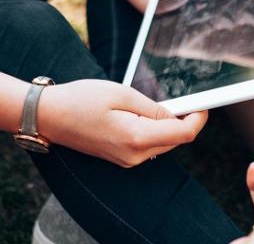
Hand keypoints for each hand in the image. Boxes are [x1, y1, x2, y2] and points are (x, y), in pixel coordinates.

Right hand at [37, 79, 206, 167]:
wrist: (49, 116)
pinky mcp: (121, 158)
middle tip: (179, 96)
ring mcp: (127, 160)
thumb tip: (176, 116)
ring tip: (146, 103)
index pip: (183, 134)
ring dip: (165, 124)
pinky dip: (152, 130)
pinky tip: (138, 113)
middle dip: (181, 119)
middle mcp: (134, 156)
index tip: (203, 104)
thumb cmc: (81, 99)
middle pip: (175, 140)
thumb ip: (153, 108)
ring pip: (162, 143)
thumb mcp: (121, 93)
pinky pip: (148, 145)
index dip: (198, 119)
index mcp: (136, 139)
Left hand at [105, 0, 216, 10]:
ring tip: (210, 11)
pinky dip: (182, 20)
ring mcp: (174, 6)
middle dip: (215, 6)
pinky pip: (175, 20)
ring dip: (201, 15)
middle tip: (226, 6)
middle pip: (205, 5)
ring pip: (192, 15)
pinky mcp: (160, 14)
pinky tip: (189, 15)